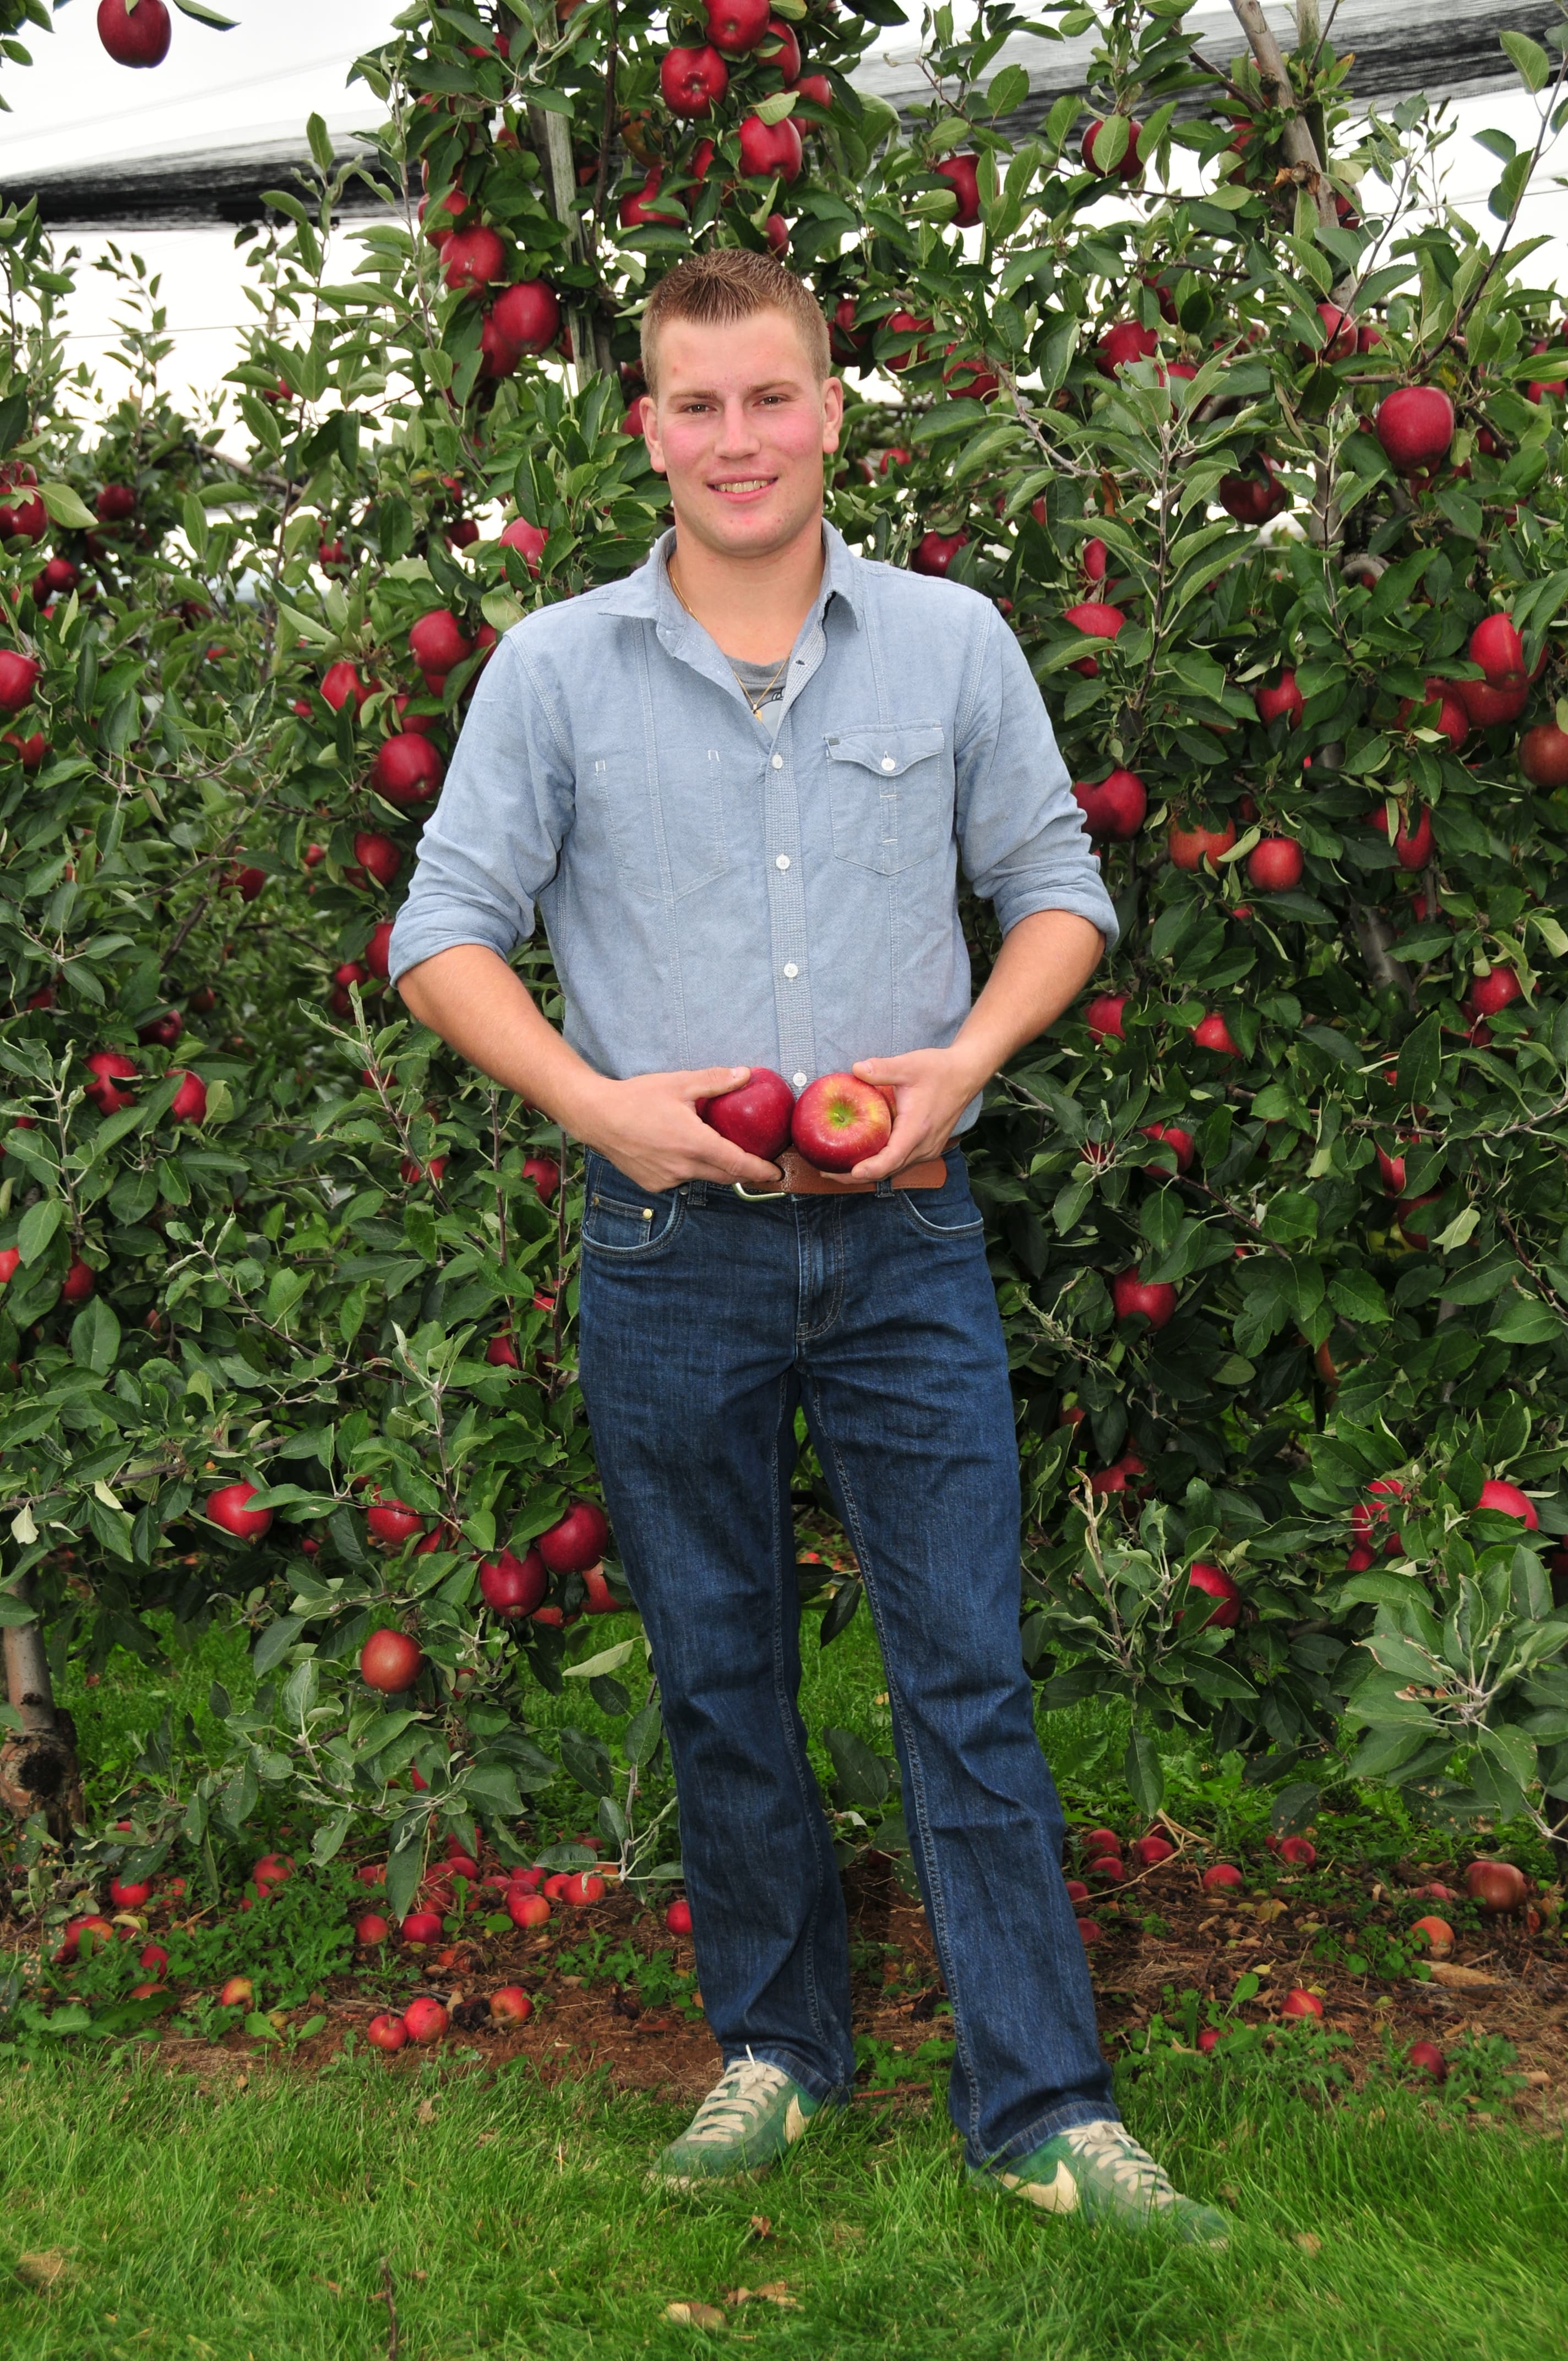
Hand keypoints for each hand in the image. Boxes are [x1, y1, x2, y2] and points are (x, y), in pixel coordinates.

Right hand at [578, 1067, 786, 1194]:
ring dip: (714, 1168)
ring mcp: (668, 1179)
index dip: (760, 1171)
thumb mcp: (679, 1083)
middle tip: (758, 1164)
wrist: (596, 1117)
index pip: (738, 1164)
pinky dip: (689, 1168)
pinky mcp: (654, 1184)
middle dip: (744, 1172)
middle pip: (725, 1176)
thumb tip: (745, 1074)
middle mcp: (684, 1168)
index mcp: (695, 1144)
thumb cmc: (636, 1098)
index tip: (776, 1172)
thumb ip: (715, 1081)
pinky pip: (681, 1179)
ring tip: (718, 1151)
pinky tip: (682, 1152)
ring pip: (702, 1177)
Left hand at [830, 1045, 990, 1182]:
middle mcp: (924, 1145)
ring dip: (870, 1172)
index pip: (892, 1158)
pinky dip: (882, 1164)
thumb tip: (855, 1069)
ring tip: (839, 1169)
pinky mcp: (928, 1147)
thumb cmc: (939, 1070)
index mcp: (917, 1128)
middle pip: (889, 1170)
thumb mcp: (909, 1065)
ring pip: (895, 1168)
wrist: (966, 1074)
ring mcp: (928, 1149)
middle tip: (828, 1173)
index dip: (871, 1168)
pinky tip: (864, 1157)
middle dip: (859, 1176)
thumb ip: (881, 1069)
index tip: (850, 1172)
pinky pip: (902, 1162)